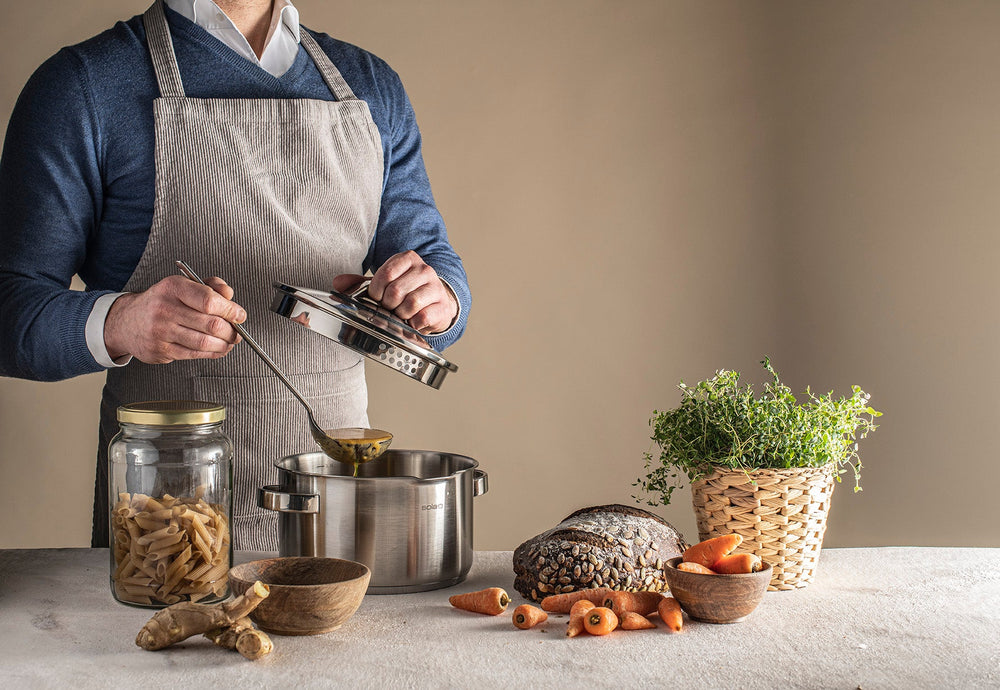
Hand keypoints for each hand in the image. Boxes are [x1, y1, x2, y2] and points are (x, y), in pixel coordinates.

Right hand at [104, 275, 246, 363]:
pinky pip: (195, 354)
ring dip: (224, 344)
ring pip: (205, 342)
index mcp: (173, 287)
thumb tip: (229, 294)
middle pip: (210, 324)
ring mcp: (161, 331)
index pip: (209, 300)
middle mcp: (165, 308)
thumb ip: (210, 286)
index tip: (239, 315)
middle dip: (231, 330)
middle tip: (237, 331)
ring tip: (230, 341)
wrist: (127, 321)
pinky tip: (218, 348)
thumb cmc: (161, 302)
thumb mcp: (182, 285)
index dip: (230, 310)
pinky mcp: (161, 350)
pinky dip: (213, 353)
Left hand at [332, 251, 457, 334]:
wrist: (437, 301)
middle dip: (387, 305)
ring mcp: (435, 287)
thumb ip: (360, 283)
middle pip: (395, 291)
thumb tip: (337, 283)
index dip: (376, 291)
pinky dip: (413, 323)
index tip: (377, 297)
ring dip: (400, 315)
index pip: (385, 274)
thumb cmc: (407, 291)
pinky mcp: (442, 306)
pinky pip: (422, 317)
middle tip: (389, 308)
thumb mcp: (384, 283)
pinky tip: (413, 321)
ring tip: (401, 314)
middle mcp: (424, 270)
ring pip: (410, 304)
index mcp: (407, 259)